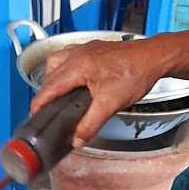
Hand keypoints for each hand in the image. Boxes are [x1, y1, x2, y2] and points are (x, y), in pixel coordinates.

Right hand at [31, 39, 161, 144]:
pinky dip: (64, 69)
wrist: (154, 58)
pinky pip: (69, 56)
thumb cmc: (135, 74)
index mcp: (77, 67)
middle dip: (44, 94)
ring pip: (57, 62)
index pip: (48, 88)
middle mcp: (77, 55)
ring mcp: (85, 49)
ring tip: (58, 95)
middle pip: (49, 75)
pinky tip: (73, 80)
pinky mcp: (93, 49)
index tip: (34, 117)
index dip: (38, 105)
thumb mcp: (110, 105)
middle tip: (46, 111)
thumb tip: (76, 140)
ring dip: (53, 79)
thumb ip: (90, 124)